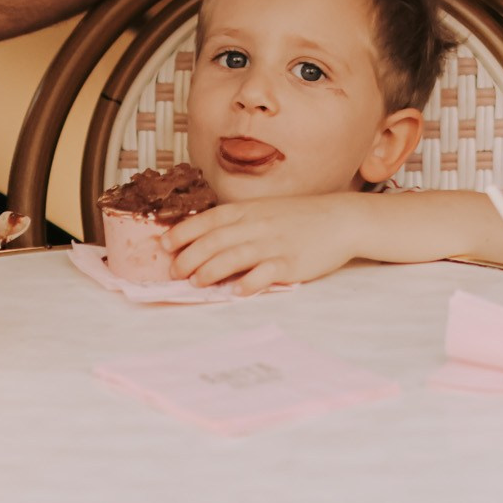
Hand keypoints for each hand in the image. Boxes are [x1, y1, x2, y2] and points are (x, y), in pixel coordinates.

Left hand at [164, 195, 365, 293]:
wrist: (339, 219)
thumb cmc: (298, 217)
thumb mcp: (264, 210)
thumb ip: (238, 222)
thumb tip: (205, 240)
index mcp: (248, 210)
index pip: (208, 220)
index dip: (183, 232)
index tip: (163, 245)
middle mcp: (256, 225)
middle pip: (215, 240)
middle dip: (189, 256)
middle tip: (173, 272)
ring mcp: (273, 244)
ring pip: (234, 256)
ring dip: (211, 270)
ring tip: (196, 282)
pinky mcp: (290, 262)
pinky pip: (266, 273)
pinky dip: (249, 282)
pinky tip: (237, 291)